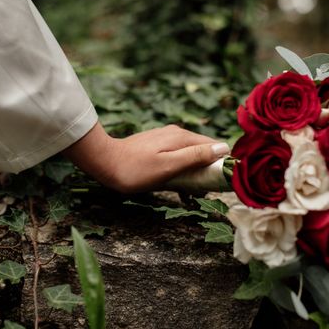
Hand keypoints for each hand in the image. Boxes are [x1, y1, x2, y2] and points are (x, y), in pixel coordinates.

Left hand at [63, 122, 229, 192]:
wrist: (103, 163)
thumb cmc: (135, 169)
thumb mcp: (168, 166)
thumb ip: (195, 156)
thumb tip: (223, 148)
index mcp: (181, 137)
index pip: (213, 146)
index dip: (222, 162)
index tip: (224, 181)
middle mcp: (176, 133)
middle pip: (203, 150)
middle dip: (209, 169)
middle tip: (207, 192)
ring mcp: (165, 139)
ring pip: (190, 155)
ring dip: (196, 173)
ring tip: (194, 194)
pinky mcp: (157, 146)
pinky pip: (178, 158)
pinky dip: (183, 171)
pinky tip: (179, 187)